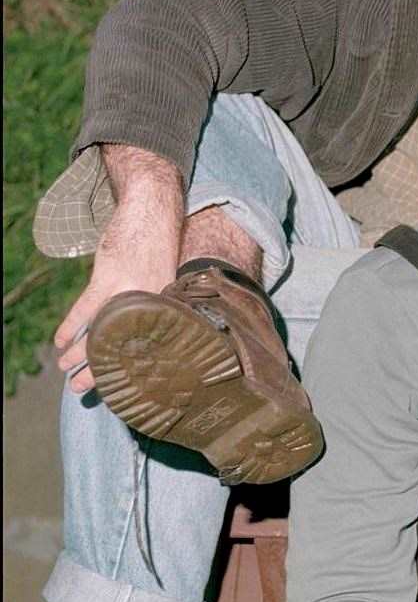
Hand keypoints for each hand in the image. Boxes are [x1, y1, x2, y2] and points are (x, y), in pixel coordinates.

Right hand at [54, 147, 184, 393]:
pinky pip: (86, 310)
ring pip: (100, 331)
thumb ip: (165, 303)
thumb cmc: (164, 246)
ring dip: (79, 353)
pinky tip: (61, 341)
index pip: (152, 346)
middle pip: (124, 346)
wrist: (155, 211)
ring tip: (66, 371)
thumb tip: (153, 326)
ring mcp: (130, 291)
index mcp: (171, 306)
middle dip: (102, 370)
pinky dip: (71, 326)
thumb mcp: (173, 278)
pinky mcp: (109, 277)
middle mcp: (154, 303)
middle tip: (84, 390)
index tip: (125, 387)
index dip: (135, 368)